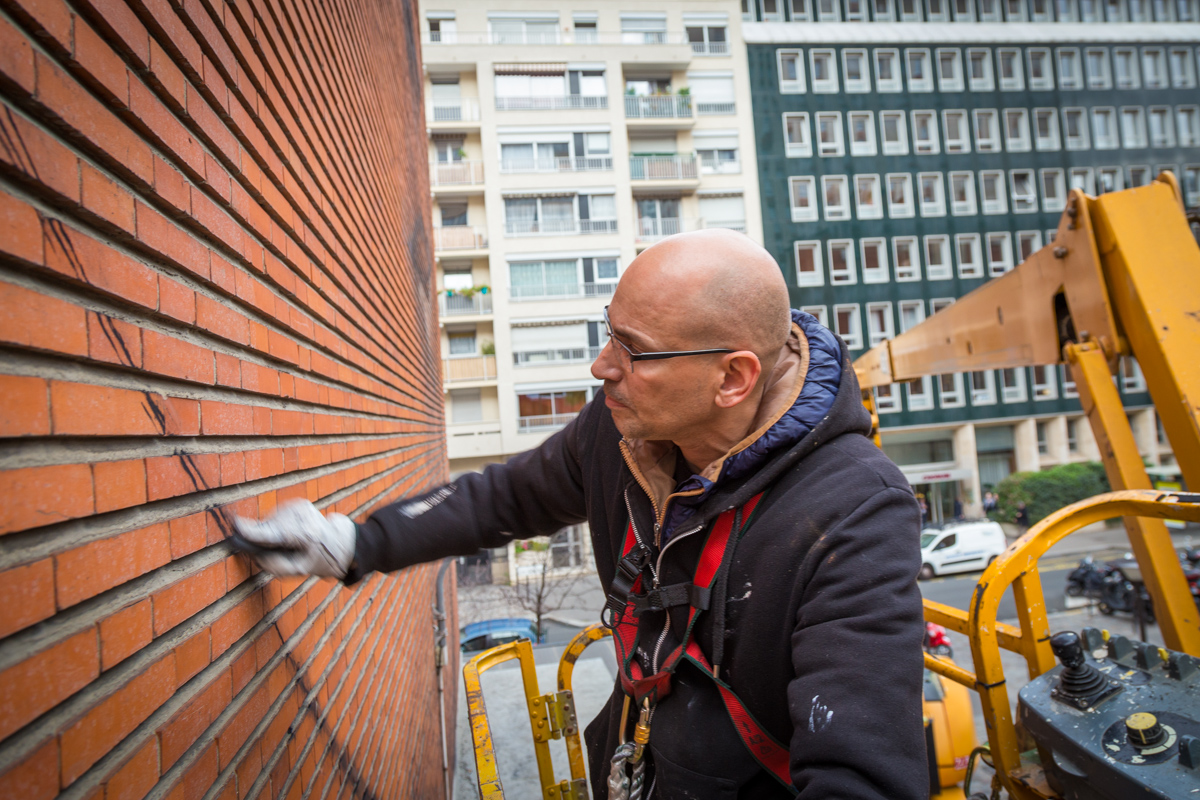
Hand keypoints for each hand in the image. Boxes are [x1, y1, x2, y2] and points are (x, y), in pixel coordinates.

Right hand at [231, 500, 355, 578]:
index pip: (274, 533)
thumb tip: (253, 553)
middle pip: (268, 527)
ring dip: (270, 532)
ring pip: (269, 521)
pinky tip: (289, 533)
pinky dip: (276, 526)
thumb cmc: (318, 559)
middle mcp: (302, 516)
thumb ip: (275, 565)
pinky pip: (275, 516)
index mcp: (305, 535)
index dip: (253, 531)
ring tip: (287, 542)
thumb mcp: (299, 570)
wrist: (339, 541)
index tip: (236, 526)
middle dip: (261, 539)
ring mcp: (299, 506)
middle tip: (275, 550)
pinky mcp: (297, 503)